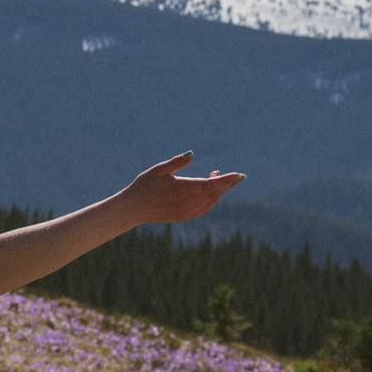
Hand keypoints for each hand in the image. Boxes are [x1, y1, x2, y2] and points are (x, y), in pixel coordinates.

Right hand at [124, 151, 244, 224]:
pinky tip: (211, 196)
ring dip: (218, 193)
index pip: (211, 184)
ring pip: (210, 203)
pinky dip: (211, 202)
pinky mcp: (183, 217)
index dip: (227, 180)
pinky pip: (203, 210)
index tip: (239, 175)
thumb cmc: (144, 186)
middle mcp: (187, 202)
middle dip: (227, 186)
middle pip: (214, 194)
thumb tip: (192, 154)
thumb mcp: (159, 169)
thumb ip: (177, 162)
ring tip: (220, 180)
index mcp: (183, 188)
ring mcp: (186, 212)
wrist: (133, 209)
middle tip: (237, 177)